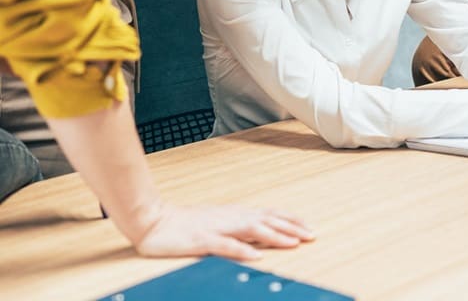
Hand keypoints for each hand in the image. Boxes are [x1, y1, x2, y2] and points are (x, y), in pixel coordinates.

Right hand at [133, 201, 313, 259]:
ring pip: (252, 230)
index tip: (308, 227)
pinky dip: (242, 250)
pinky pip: (225, 245)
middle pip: (267, 221)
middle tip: (312, 235)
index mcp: (235, 214)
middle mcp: (231, 217)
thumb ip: (237, 227)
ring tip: (294, 243)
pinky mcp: (202, 239)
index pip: (269, 214)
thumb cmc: (185, 223)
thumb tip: (260, 234)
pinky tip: (256, 256)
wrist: (153, 220)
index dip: (290, 220)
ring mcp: (217, 227)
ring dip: (275, 236)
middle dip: (291, 228)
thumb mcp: (217, 222)